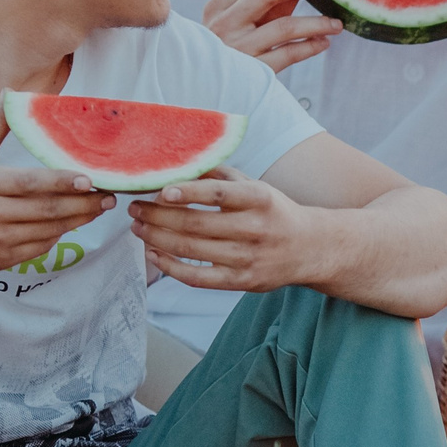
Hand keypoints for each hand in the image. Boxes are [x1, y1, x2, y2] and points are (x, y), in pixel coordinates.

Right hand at [0, 108, 115, 277]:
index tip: (89, 179)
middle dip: (84, 204)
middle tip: (110, 196)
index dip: (61, 182)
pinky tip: (71, 225)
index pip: (29, 183)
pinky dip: (58, 237)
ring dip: (78, 221)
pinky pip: (39, 248)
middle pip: (47, 209)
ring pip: (48, 231)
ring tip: (99, 208)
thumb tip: (10, 93)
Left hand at [129, 166, 321, 292]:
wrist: (311, 248)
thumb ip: (220, 176)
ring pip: (190, 249)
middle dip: (157, 215)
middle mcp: (255, 228)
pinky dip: (170, 266)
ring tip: (139, 226)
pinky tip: (153, 254)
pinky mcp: (241, 281)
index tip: (160, 189)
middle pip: (195, 224)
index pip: (218, 194)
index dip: (187, 192)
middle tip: (135, 207)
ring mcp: (248, 258)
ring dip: (156, 238)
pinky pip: (197, 277)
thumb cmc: (275, 212)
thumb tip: (178, 165)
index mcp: (260, 199)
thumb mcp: (256, 186)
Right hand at [203, 0, 343, 69]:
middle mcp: (224, 26)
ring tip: (336, 24)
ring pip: (284, 27)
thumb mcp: (243, 22)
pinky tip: (324, 43)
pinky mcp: (253, 72)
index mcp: (218, 8)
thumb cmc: (233, 48)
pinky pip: (289, 54)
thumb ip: (268, 3)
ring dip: (315, 22)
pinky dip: (310, 47)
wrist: (215, 89)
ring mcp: (238, 49)